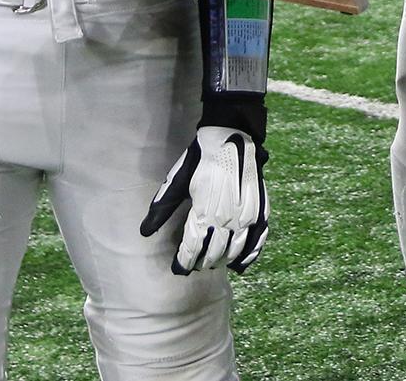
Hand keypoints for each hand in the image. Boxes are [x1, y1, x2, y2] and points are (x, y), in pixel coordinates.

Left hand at [139, 126, 268, 274]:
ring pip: (234, 251)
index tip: (178, 269)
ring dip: (221, 260)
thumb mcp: (178, 181)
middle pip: (213, 253)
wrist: (231, 137)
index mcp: (204, 213)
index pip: (193, 249)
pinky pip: (257, 242)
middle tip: (194, 265)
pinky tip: (239, 264)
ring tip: (212, 262)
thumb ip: (162, 208)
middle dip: (201, 262)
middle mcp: (227, 219)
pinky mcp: (261, 211)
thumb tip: (144, 231)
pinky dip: (248, 256)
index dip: (184, 262)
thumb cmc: (201, 159)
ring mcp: (247, 217)